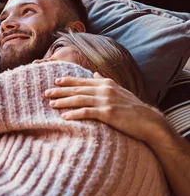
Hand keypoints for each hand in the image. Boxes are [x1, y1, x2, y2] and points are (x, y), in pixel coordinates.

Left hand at [45, 72, 166, 143]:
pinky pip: (87, 113)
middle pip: (77, 89)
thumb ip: (105, 82)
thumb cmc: (133, 107)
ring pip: (79, 100)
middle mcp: (104, 90)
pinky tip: (65, 117)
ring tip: (51, 104)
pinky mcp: (108, 113)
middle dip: (60, 91)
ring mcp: (106, 101)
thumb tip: (94, 74)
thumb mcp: (119, 90)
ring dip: (63, 102)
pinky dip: (74, 114)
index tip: (55, 81)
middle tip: (46, 93)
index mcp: (106, 83)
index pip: (82, 81)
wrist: (149, 121)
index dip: (68, 81)